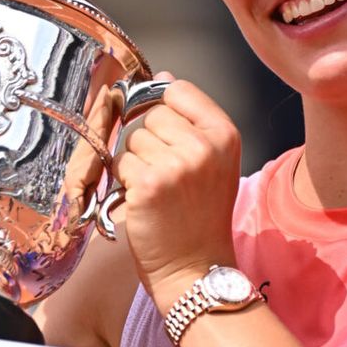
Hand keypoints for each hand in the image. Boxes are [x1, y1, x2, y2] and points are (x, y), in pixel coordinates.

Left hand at [114, 76, 240, 308]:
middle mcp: (204, 146)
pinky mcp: (147, 184)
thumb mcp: (213, 162)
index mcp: (225, 134)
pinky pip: (120, 163)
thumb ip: (191, 119)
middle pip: (152, 114)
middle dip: (151, 142)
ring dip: (136, 163)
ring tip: (158, 191)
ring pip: (133, 139)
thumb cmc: (201, 216)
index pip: (179, 90)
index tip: (169, 136)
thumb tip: (163, 78)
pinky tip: (145, 202)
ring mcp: (175, 165)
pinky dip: (125, 183)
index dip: (165, 109)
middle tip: (167, 176)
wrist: (196, 268)